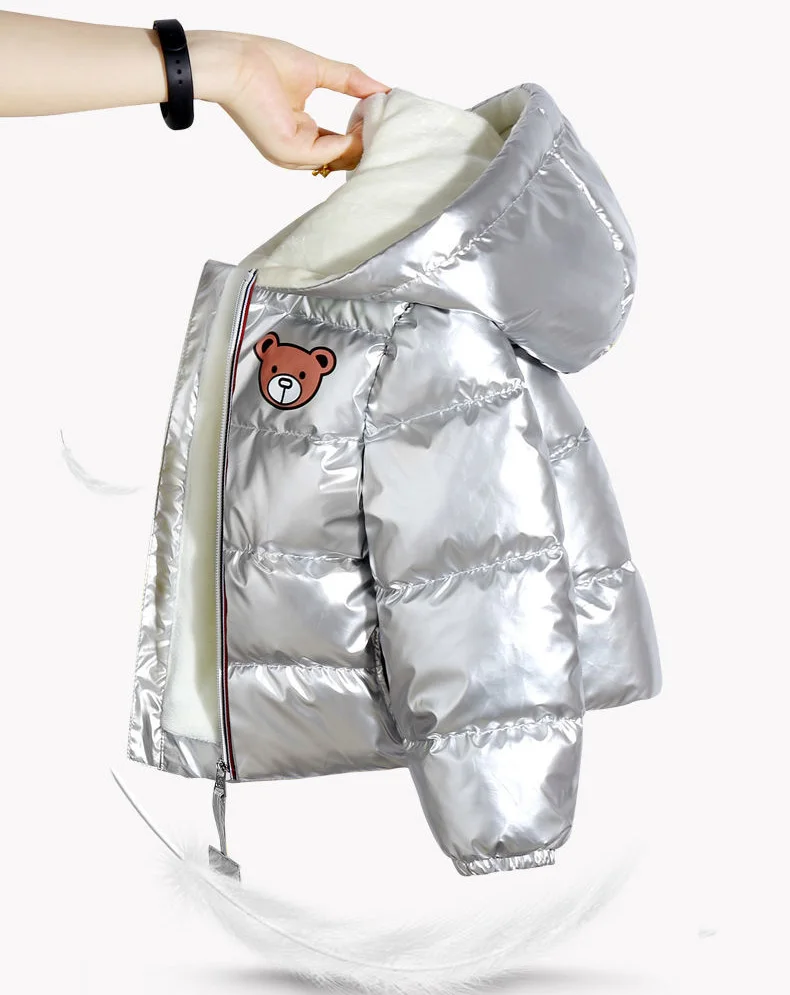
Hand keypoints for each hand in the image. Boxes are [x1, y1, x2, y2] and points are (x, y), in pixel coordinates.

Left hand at [190, 30, 390, 171]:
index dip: (362, 131)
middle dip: (366, 141)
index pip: (338, 143)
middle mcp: (296, 151)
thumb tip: (384, 89)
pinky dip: (348, 141)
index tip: (382, 116)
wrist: (234, 61)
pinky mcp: (289, 151)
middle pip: (342, 157)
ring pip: (339, 158)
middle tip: (388, 124)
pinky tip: (358, 125)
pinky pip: (329, 153)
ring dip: (361, 141)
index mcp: (300, 134)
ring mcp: (291, 155)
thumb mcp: (319, 71)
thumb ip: (352, 82)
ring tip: (377, 122)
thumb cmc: (263, 62)